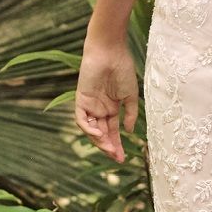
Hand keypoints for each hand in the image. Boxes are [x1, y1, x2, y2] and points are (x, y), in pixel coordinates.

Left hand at [75, 41, 137, 161]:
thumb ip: (130, 114)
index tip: (123, 158)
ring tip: (109, 148)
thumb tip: (130, 131)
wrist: (110, 53)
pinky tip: (98, 134)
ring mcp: (90, 105)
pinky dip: (88, 129)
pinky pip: (82, 119)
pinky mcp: (81, 99)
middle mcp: (100, 109)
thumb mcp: (131, 96)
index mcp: (112, 108)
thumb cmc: (123, 70)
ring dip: (99, 141)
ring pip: (91, 130)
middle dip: (108, 147)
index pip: (112, 131)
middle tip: (116, 157)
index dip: (117, 145)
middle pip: (102, 134)